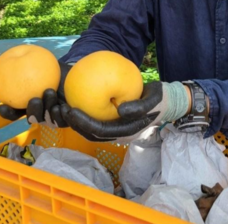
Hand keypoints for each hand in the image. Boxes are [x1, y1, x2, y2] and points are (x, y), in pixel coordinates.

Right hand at [0, 62, 72, 127]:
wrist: (78, 76)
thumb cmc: (60, 70)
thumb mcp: (48, 65)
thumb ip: (34, 61)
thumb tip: (18, 52)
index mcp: (30, 103)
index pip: (16, 111)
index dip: (7, 112)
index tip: (2, 107)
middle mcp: (41, 113)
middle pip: (32, 118)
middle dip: (32, 111)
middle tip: (34, 99)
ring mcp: (54, 118)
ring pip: (47, 120)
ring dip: (48, 109)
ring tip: (50, 93)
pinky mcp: (68, 121)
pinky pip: (63, 121)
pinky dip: (62, 115)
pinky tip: (65, 107)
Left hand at [60, 81, 188, 141]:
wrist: (164, 100)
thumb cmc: (158, 100)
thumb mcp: (152, 101)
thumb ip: (139, 106)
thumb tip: (121, 110)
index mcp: (125, 132)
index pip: (100, 131)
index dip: (84, 123)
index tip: (72, 111)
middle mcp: (116, 132)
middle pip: (91, 132)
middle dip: (75, 123)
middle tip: (63, 109)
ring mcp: (114, 126)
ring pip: (91, 126)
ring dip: (77, 119)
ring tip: (65, 105)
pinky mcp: (112, 118)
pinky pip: (96, 115)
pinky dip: (85, 108)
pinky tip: (77, 95)